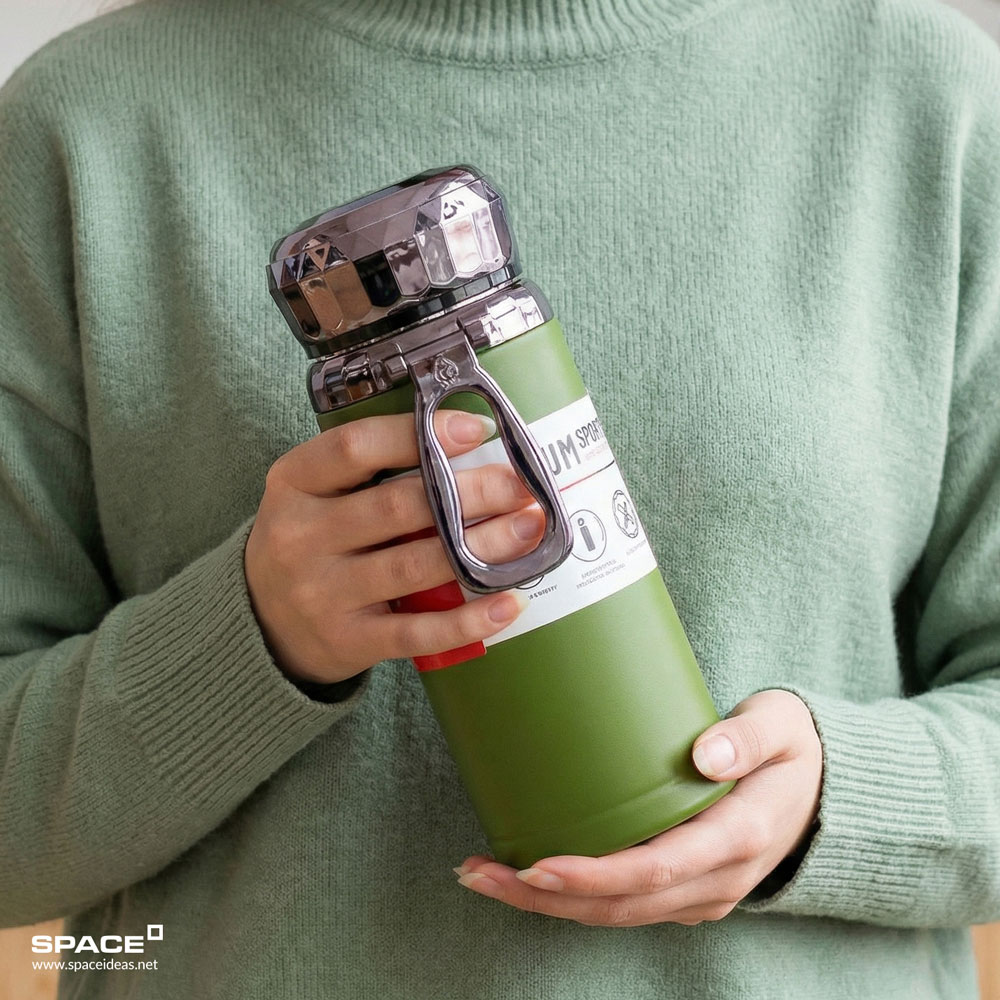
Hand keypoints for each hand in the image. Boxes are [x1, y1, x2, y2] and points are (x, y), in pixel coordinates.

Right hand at [245, 410, 540, 684]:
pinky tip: (509, 602)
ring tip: (529, 530)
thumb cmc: (310, 542)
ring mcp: (322, 593)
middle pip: (398, 506)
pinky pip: (418, 631)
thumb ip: (369, 471)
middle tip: (521, 486)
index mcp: (293, 483)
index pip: (355, 447)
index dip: (419, 434)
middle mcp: (301, 536)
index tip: (476, 430)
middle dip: (471, 492)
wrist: (260, 623)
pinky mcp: (347, 641)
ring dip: (483, 546)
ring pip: (415, 565)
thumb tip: (468, 444)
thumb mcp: (313, 493)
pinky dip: (470, 619)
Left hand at [455, 689, 821, 925]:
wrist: (824, 791)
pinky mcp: (687, 891)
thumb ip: (747, 737)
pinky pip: (625, 907)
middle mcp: (719, 878)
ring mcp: (702, 893)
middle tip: (479, 873)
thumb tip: (705, 754)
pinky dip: (574, 899)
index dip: (594, 874)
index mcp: (741, 837)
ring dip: (547, 903)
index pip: (658, 868)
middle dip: (545, 895)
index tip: (537, 863)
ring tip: (484, 875)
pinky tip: (531, 877)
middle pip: (622, 904)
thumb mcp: (781, 727)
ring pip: (617, 915)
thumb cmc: (792, 749)